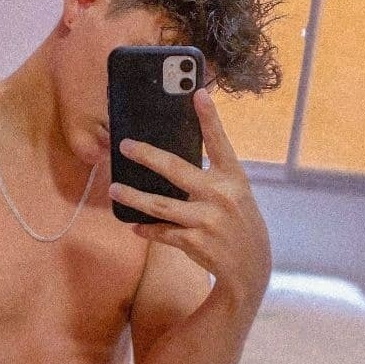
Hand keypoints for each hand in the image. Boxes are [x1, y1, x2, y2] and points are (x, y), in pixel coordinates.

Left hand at [108, 87, 271, 309]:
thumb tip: (171, 164)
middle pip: (175, 170)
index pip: (220, 143)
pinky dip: (147, 229)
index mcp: (234, 180)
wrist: (250, 270)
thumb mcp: (236, 197)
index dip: (210, 118)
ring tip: (114, 188)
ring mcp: (206, 221)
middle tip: (125, 146)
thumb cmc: (239, 226)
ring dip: (133, 196)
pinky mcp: (193, 242)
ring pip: (159, 204)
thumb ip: (213, 178)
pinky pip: (161, 231)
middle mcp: (221, 197)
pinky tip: (135, 225)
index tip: (198, 93)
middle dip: (146, 155)